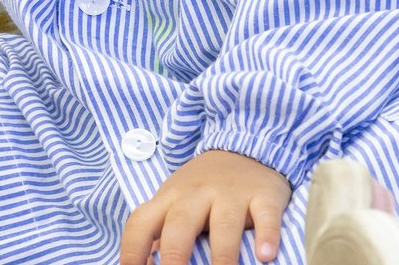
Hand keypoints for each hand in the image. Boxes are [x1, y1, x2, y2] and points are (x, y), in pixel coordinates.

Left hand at [120, 150, 290, 264]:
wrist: (246, 146)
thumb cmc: (204, 187)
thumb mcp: (175, 201)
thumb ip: (157, 230)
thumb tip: (142, 262)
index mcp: (170, 198)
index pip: (142, 222)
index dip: (131, 251)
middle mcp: (198, 194)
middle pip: (181, 224)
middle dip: (175, 256)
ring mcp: (231, 193)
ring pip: (224, 223)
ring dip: (222, 256)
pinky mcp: (263, 194)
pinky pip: (265, 215)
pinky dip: (267, 235)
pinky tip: (266, 255)